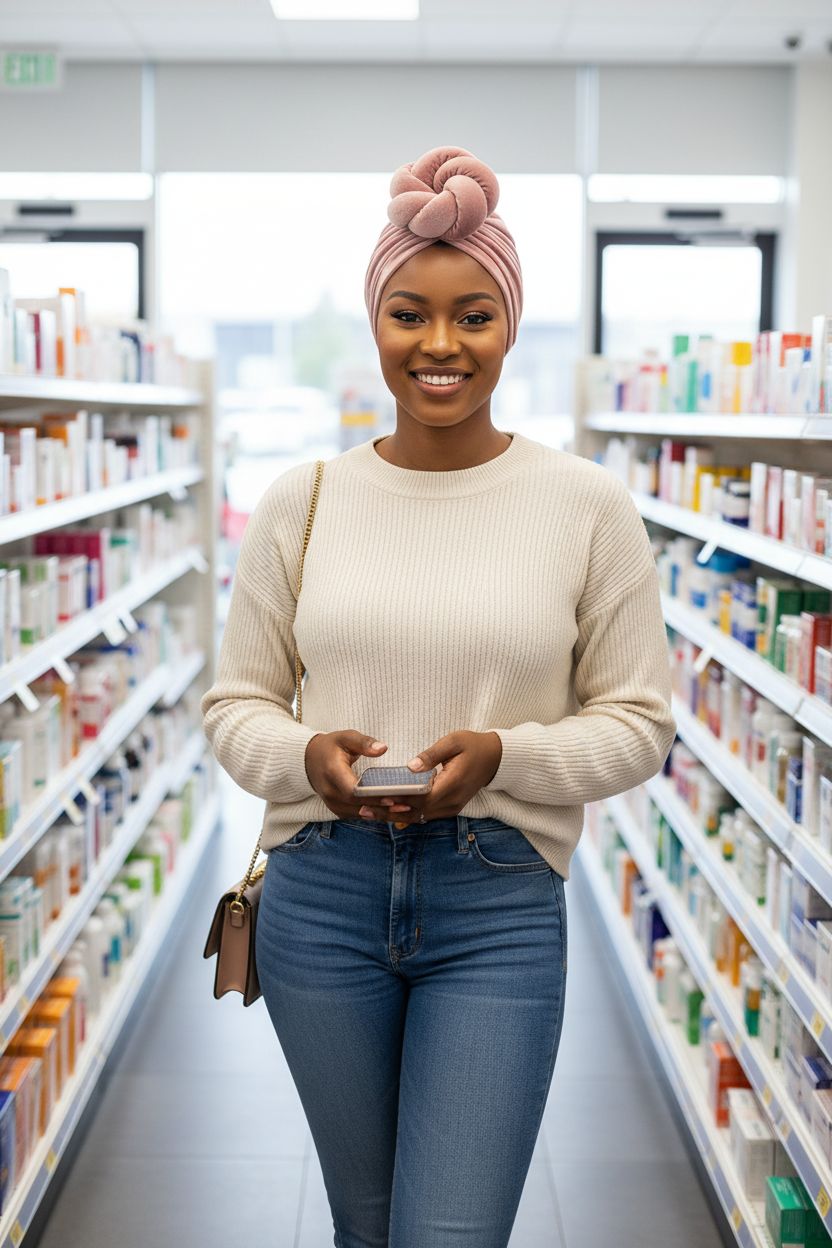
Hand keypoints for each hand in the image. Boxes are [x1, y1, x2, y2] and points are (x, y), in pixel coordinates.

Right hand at [305, 731, 411, 819]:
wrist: (309, 759)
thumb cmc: (331, 746)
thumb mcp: (346, 737)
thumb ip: (364, 743)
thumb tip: (383, 748)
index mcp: (332, 773)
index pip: (352, 791)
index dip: (372, 796)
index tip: (393, 796)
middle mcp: (330, 792)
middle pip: (358, 805)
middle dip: (382, 806)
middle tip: (407, 805)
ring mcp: (332, 803)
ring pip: (359, 814)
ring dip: (381, 813)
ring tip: (404, 810)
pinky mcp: (336, 809)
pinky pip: (356, 815)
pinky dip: (373, 813)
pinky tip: (390, 811)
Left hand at [357, 731, 501, 826]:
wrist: (495, 758)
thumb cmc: (472, 745)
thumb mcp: (453, 742)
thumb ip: (431, 755)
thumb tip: (410, 767)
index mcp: (453, 784)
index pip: (421, 797)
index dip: (399, 799)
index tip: (377, 797)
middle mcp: (452, 801)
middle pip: (417, 812)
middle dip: (390, 812)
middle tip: (364, 810)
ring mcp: (452, 807)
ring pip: (420, 817)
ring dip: (396, 816)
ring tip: (371, 813)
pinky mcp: (450, 808)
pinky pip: (426, 815)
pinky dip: (408, 815)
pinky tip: (390, 815)